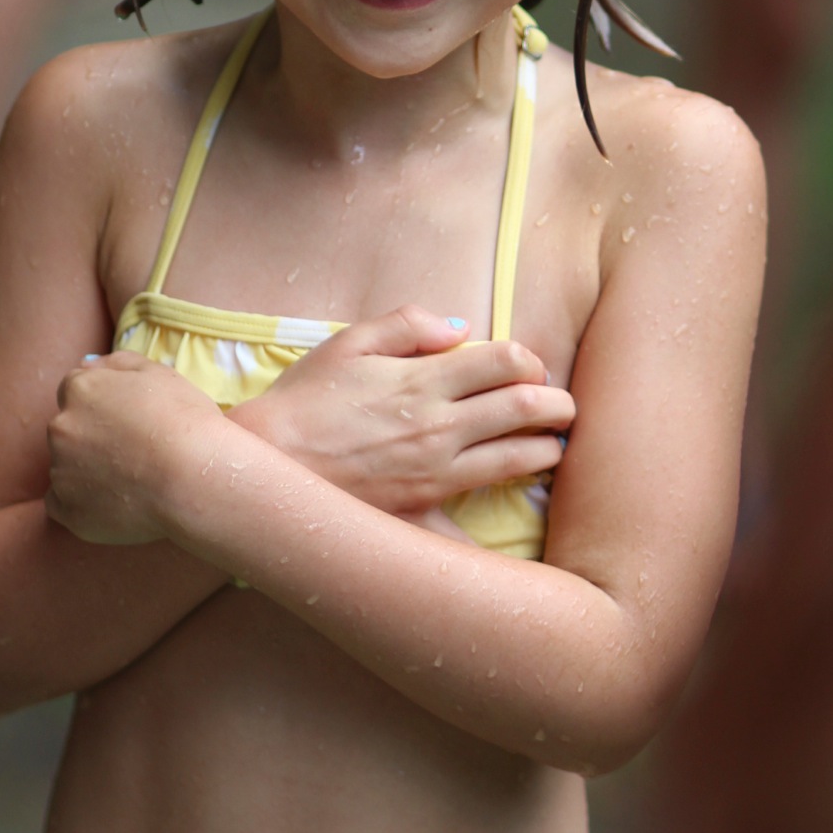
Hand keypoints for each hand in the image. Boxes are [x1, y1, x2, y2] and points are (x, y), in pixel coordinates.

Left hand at [46, 351, 223, 544]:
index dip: (103, 406)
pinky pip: (63, 505)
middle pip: (68, 429)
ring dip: (87, 470)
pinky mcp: (66, 510)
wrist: (194, 479)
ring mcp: (60, 470)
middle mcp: (61, 427)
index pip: (75, 392)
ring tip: (133, 479)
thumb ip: (118, 363)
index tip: (126, 422)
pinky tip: (116, 502)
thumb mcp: (159, 373)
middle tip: (133, 451)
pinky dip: (82, 504)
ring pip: (66, 467)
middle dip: (91, 436)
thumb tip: (88, 363)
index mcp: (80, 390)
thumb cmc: (185, 421)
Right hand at [231, 305, 573, 516]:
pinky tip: (514, 496)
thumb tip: (457, 327)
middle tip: (565, 406)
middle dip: (557, 404)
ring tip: (554, 444)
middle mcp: (437, 425)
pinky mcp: (424, 507)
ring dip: (546, 449)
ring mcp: (434, 471)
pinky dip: (504, 499)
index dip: (528, 359)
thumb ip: (405, 325)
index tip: (528, 365)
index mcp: (421, 379)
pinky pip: (480, 505)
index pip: (504, 361)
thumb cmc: (304, 400)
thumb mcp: (348, 343)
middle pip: (524, 408)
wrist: (266, 466)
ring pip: (515, 459)